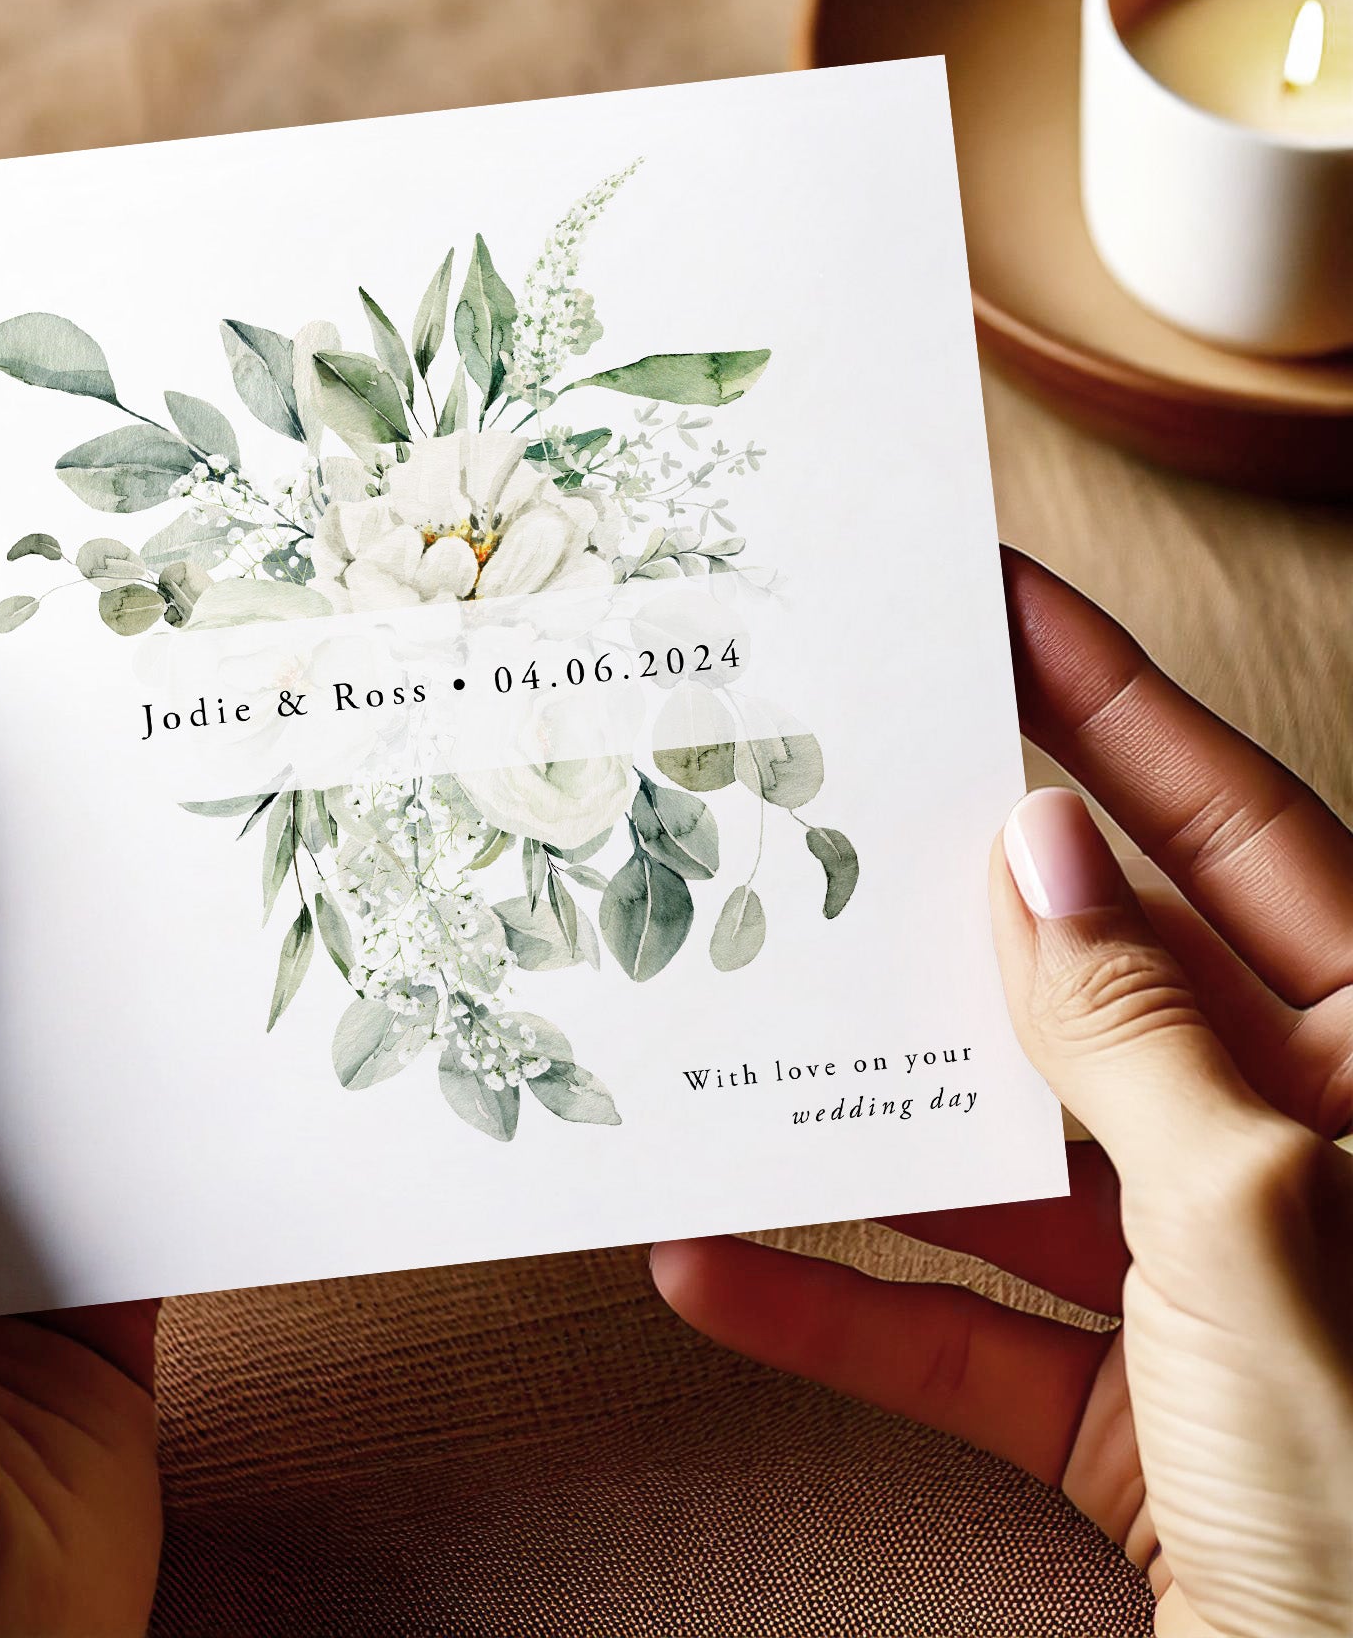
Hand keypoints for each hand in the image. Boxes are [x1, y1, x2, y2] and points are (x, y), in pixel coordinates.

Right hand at [652, 552, 1352, 1637]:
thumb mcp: (1259, 1222)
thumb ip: (1137, 1033)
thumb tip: (1045, 854)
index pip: (1238, 829)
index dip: (1115, 703)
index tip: (998, 601)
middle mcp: (1298, 1153)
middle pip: (1097, 977)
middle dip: (954, 897)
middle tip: (831, 786)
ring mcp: (1211, 1285)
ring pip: (1009, 1152)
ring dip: (864, 1111)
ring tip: (735, 1024)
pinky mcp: (1132, 1409)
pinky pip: (963, 1327)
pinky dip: (840, 1303)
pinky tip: (717, 1266)